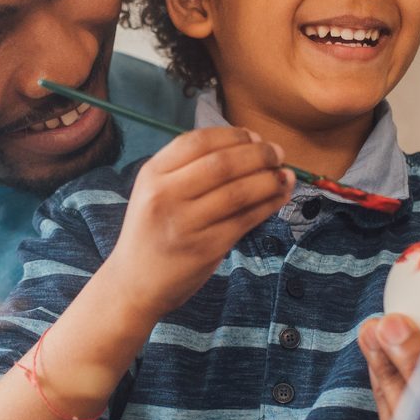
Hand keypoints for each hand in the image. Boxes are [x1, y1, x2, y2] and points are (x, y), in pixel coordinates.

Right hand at [107, 128, 293, 324]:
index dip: (233, 135)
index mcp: (152, 174)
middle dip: (258, 154)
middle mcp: (165, 195)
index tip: (254, 137)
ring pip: (238, 192)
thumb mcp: (156, 192)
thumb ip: (190, 168)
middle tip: (277, 153)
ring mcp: (185, 223)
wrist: (135, 284)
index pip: (197, 141)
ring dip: (269, 179)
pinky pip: (245, 219)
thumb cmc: (153, 232)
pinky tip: (280, 196)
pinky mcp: (205, 248)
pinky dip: (269, 204)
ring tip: (284, 175)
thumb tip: (250, 145)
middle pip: (222, 163)